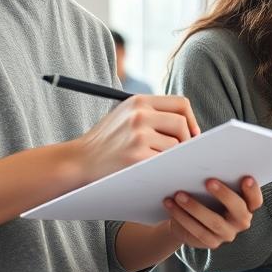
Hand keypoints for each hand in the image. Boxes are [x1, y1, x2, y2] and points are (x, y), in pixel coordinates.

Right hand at [68, 95, 199, 184]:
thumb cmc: (107, 141)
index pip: (180, 103)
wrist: (80, 160)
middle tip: (182, 153)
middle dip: (187, 140)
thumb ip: (153, 113)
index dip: (192, 120)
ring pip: (176, 144)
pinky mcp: (136, 156)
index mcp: (139, 101)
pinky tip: (156, 170)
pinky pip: (165, 161)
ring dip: (173, 156)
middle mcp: (139, 114)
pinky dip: (165, 167)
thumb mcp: (126, 115)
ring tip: (160, 162)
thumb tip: (189, 125)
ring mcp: (138, 135)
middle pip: (181, 123)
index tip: (192, 134)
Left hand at [160, 177, 263, 248]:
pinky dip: (182, 217)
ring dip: (195, 207)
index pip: (255, 200)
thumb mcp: (213, 188)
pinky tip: (170, 205)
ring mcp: (227, 234)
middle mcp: (241, 221)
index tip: (245, 177)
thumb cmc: (204, 196)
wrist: (188, 221)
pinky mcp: (211, 243)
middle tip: (209, 181)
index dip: (253, 190)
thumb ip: (217, 177)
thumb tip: (205, 158)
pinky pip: (197, 231)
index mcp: (247, 206)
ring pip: (214, 222)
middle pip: (238, 210)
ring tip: (179, 194)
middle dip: (224, 194)